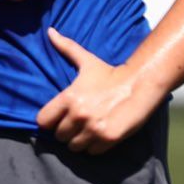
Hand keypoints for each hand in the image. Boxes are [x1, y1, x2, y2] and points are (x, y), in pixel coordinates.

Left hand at [36, 27, 164, 152]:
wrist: (140, 84)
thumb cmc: (111, 73)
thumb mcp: (86, 60)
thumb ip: (66, 47)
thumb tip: (50, 31)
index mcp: (68, 98)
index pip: (43, 121)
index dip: (50, 121)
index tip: (58, 118)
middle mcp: (78, 114)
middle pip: (59, 136)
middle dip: (67, 131)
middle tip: (78, 123)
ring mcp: (93, 128)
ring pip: (74, 147)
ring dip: (80, 141)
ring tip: (89, 129)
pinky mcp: (108, 139)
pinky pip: (92, 152)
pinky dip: (95, 147)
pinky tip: (101, 134)